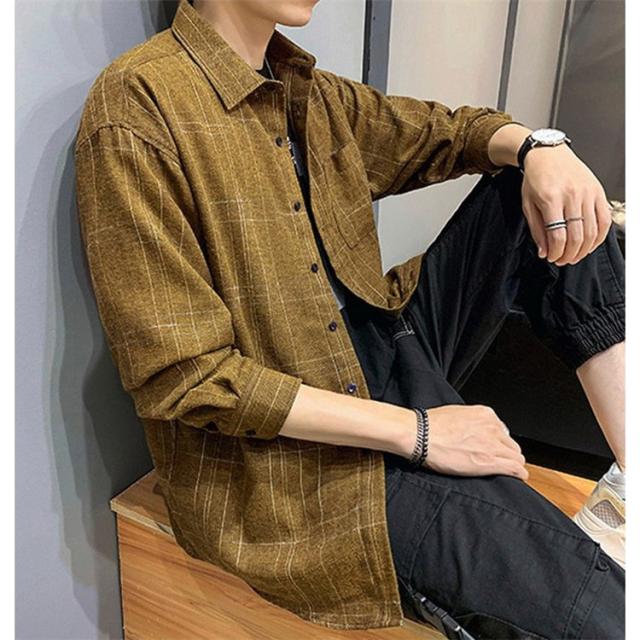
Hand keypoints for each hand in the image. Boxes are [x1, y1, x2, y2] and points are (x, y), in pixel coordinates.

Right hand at [422, 404, 528, 479]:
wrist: (420, 435)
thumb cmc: (429, 426)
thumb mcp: (455, 414)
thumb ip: (470, 421)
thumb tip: (471, 430)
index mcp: (485, 414)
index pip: (502, 431)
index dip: (498, 442)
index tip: (493, 448)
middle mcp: (492, 427)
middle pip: (512, 444)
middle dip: (506, 453)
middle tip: (497, 461)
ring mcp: (493, 444)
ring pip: (517, 457)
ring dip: (512, 464)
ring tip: (505, 471)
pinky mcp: (490, 461)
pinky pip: (516, 468)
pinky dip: (519, 474)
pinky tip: (517, 477)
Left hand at [521, 144, 611, 265]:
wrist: (547, 154)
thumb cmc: (535, 178)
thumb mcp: (527, 205)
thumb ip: (536, 230)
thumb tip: (544, 252)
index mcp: (551, 199)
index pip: (558, 236)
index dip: (556, 252)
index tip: (551, 258)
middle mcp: (572, 195)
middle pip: (577, 236)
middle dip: (569, 254)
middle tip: (562, 260)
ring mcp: (588, 193)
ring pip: (592, 231)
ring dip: (584, 249)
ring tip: (574, 255)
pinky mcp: (598, 191)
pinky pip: (605, 220)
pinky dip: (599, 236)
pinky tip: (589, 243)